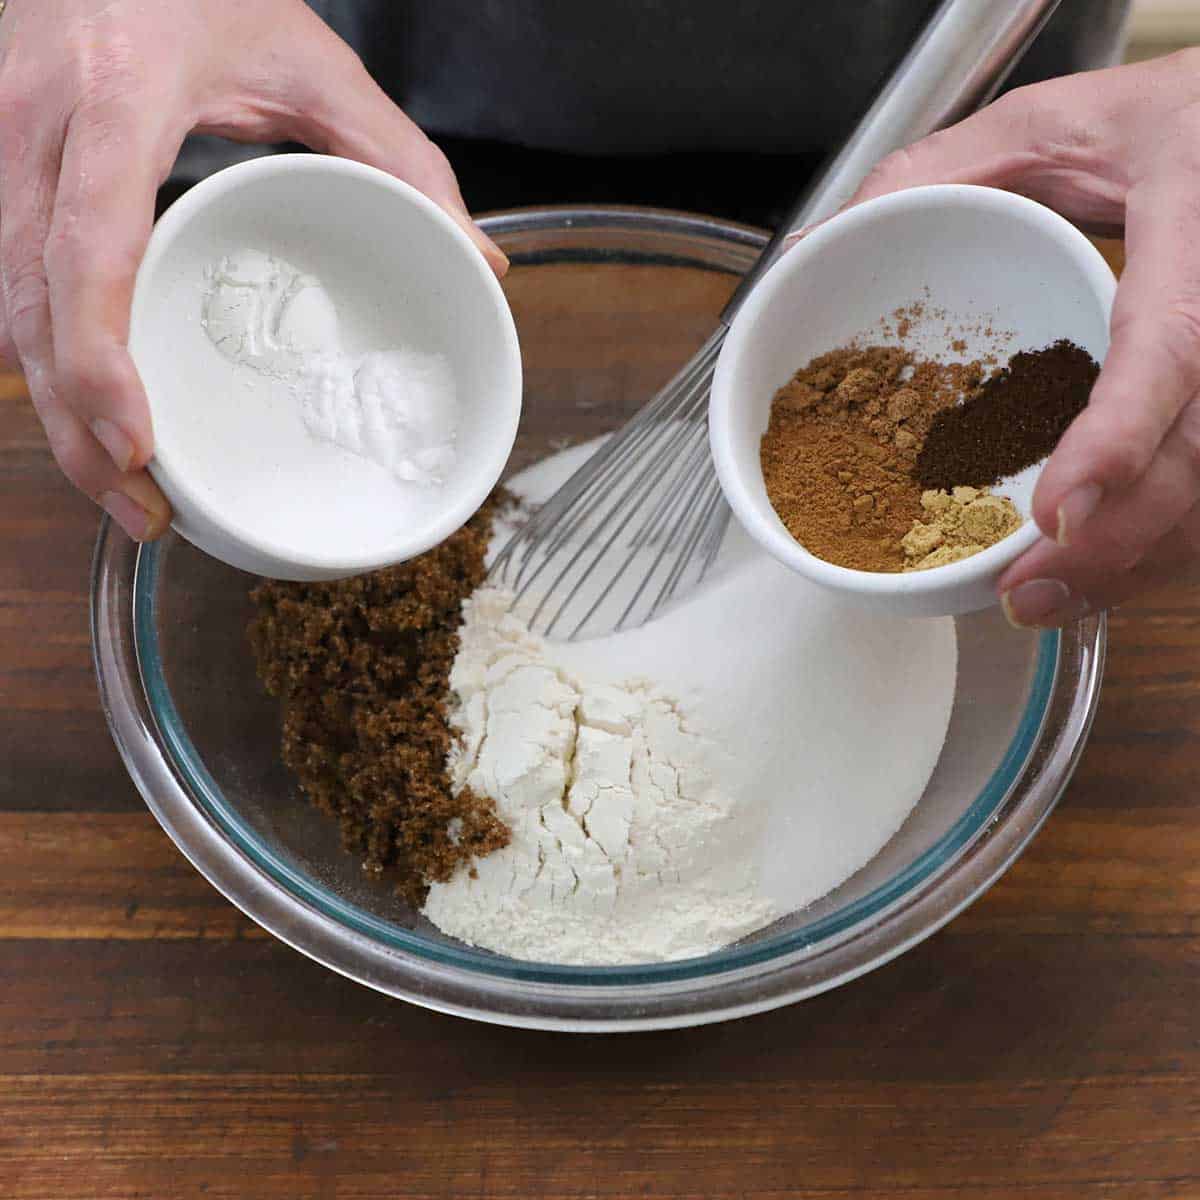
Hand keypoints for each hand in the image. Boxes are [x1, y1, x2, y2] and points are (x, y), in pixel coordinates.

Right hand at [0, 0, 505, 540]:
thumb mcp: (315, 61)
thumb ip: (402, 157)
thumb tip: (480, 261)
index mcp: (120, 91)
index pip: (87, 242)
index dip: (97, 353)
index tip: (136, 442)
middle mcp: (37, 120)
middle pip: (25, 302)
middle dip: (73, 425)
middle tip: (145, 508)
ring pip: (0, 307)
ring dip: (51, 412)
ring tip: (125, 490)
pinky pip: (2, 285)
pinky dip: (44, 363)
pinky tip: (90, 416)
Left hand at [845, 50, 1199, 626]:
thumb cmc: (1151, 125)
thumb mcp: (1043, 126)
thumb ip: (933, 175)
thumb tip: (814, 251)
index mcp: (1193, 224)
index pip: (1170, 347)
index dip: (1119, 439)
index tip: (1058, 513)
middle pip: (1197, 452)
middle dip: (1117, 542)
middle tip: (1024, 591)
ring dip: (1132, 561)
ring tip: (1041, 598)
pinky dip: (1148, 538)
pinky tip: (1092, 567)